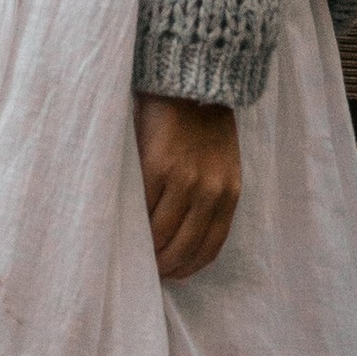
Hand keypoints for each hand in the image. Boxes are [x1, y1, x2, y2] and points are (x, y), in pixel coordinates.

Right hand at [137, 93, 241, 278]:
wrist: (189, 81)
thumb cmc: (201, 124)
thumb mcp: (220, 162)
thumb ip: (209, 195)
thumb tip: (184, 234)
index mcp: (230, 192)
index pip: (210, 246)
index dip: (189, 266)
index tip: (173, 273)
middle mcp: (211, 191)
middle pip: (185, 247)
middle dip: (166, 265)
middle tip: (150, 271)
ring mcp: (185, 180)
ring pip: (162, 234)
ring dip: (148, 251)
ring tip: (136, 255)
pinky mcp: (158, 169)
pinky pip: (144, 210)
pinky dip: (134, 225)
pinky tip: (127, 230)